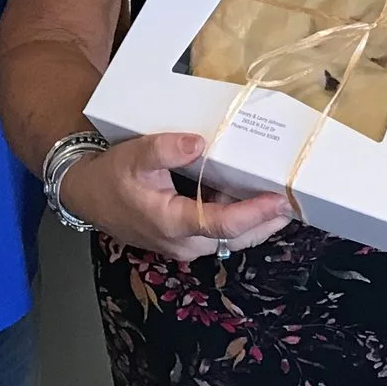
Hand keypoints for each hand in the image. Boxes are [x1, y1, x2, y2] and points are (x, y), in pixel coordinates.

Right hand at [60, 133, 291, 261]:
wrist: (86, 194)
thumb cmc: (111, 175)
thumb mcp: (134, 155)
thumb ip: (165, 148)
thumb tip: (199, 142)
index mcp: (172, 223)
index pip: (223, 224)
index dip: (255, 214)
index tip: (281, 200)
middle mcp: (184, 242)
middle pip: (236, 237)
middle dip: (268, 222)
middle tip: (300, 201)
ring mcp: (185, 243)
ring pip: (231, 238)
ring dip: (259, 222)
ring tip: (289, 201)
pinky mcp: (185, 237)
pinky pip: (221, 231)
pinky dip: (243, 219)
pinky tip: (261, 200)